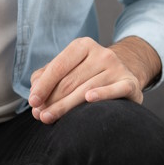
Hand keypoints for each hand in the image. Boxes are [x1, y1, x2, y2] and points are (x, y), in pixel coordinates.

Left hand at [28, 37, 160, 124]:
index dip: (44, 85)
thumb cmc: (87, 74)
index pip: (59, 66)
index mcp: (83, 46)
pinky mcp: (130, 83)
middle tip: (39, 115)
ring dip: (65, 106)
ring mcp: (117, 68)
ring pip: (86, 90)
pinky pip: (115, 90)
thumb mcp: (67, 69)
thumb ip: (47, 77)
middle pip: (70, 81)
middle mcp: (102, 53)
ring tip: (49, 118)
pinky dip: (102, 94)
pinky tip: (89, 99)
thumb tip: (34, 92)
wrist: (124, 73)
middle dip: (52, 100)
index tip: (33, 102)